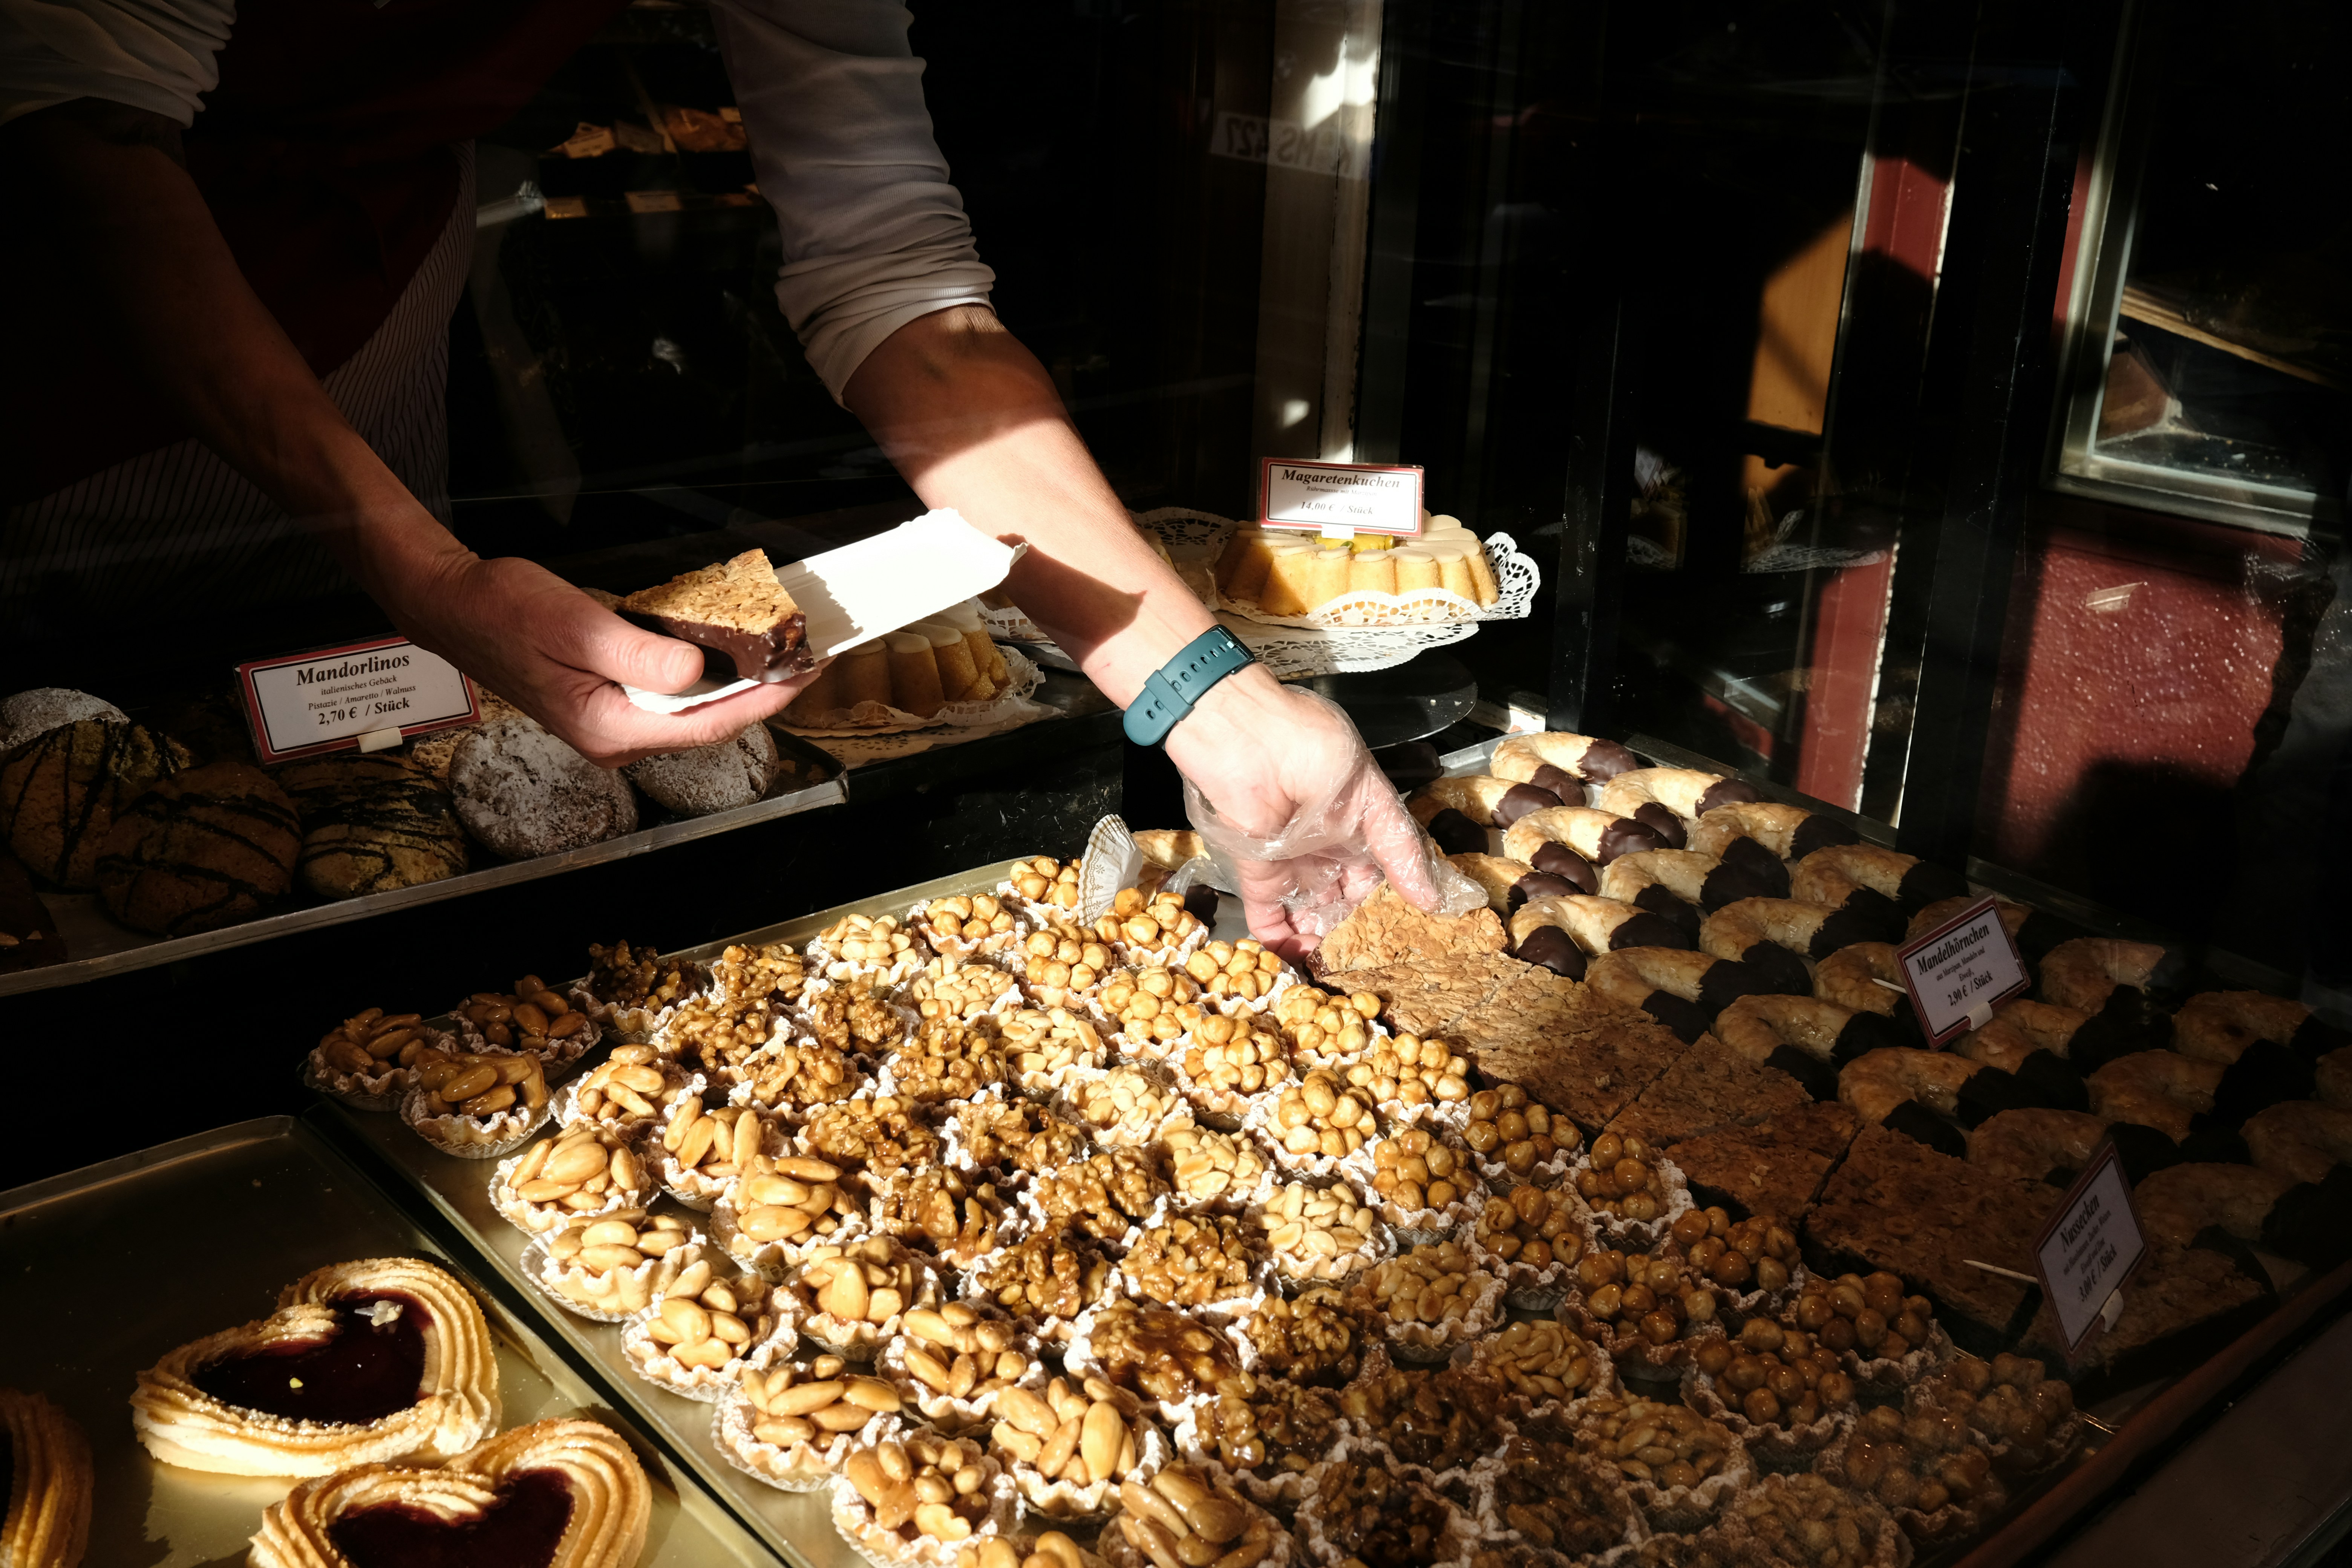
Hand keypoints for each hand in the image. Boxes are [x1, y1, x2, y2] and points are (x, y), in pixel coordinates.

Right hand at [378, 551, 814, 767]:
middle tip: (808, 660)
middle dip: (762, 693)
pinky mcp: (608, 699)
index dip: (766, 700)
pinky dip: (703, 674)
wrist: (456, 606)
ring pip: (691, 709)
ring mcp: (610, 720)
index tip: (806, 674)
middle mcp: (614, 735)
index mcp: (609, 727)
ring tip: (781, 655)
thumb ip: (639, 656)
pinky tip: (725, 651)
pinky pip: (669, 694)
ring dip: (736, 683)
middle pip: (708, 722)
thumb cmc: (505, 611)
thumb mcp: (577, 625)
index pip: (709, 723)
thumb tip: (696, 672)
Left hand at [1167, 668, 1477, 958]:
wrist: (1243, 734)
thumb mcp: (1370, 795)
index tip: (1406, 939)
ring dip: (1321, 942)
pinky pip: (1268, 914)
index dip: (1390, 906)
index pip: (1378, 875)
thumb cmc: (1311, 747)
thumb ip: (1399, 847)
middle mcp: (1325, 846)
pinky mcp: (1256, 873)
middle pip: (1344, 899)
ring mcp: (1290, 861)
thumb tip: (1433, 898)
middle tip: (1369, 965)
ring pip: (1310, 912)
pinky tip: (1296, 965)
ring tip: (1336, 973)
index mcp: (1357, 823)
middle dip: (1355, 932)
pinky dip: (1279, 940)